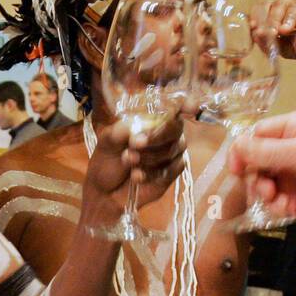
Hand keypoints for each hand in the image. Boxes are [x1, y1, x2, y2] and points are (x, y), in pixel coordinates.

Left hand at [80, 114, 187, 230]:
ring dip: (148, 157)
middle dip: (155, 136)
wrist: (105, 191)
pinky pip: (171, 169)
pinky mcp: (172, 173)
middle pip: (175, 128)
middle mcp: (165, 134)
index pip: (174, 106)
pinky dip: (152, 173)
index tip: (189, 107)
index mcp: (150, 120)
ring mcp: (171, 153)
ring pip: (173, 149)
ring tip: (127, 161)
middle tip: (134, 144)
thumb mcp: (107, 142)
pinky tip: (136, 176)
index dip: (185, 104)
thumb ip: (121, 130)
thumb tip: (141, 127)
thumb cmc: (107, 161)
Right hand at [227, 109, 295, 232]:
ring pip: (260, 182)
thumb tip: (236, 147)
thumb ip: (268, 152)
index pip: (257, 134)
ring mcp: (293, 176)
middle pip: (254, 160)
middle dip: (252, 174)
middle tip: (261, 186)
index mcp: (295, 128)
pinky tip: (283, 207)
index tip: (235, 168)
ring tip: (273, 197)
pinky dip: (272, 206)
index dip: (242, 150)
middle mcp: (291, 150)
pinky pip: (272, 202)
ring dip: (261, 191)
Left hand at [253, 0, 295, 63]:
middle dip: (274, 19)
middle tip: (273, 32)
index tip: (256, 29)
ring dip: (290, 17)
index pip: (265, 7)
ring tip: (287, 30)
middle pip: (278, 4)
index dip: (259, 17)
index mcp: (280, 9)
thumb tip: (256, 35)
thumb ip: (270, 43)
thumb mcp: (284, 49)